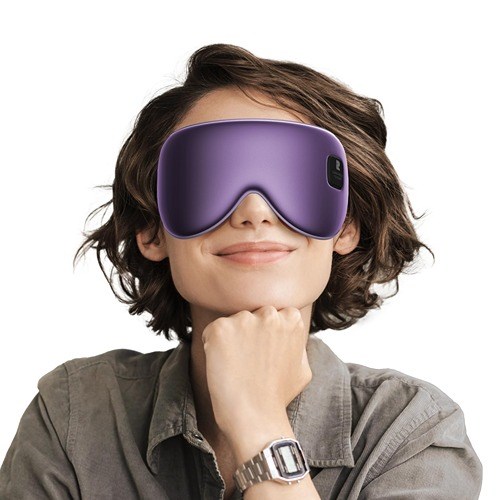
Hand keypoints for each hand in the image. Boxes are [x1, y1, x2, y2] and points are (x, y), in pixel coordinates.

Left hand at [201, 305, 311, 439]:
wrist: (256, 418)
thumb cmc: (278, 397)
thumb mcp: (302, 367)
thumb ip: (296, 343)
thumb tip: (290, 333)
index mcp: (291, 318)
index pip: (271, 314)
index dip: (264, 335)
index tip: (263, 355)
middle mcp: (269, 313)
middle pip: (251, 315)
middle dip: (247, 333)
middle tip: (248, 362)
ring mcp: (244, 319)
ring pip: (231, 323)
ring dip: (230, 340)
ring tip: (236, 367)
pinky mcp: (220, 329)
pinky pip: (211, 332)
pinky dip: (212, 347)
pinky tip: (222, 366)